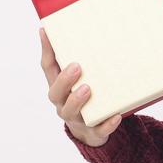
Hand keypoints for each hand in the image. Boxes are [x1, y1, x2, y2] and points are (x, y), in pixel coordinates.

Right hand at [41, 26, 123, 146]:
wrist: (93, 131)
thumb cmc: (86, 98)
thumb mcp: (80, 79)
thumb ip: (75, 58)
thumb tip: (70, 29)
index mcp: (59, 87)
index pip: (48, 68)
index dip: (46, 50)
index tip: (47, 31)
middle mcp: (64, 103)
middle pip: (56, 93)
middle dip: (64, 80)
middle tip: (76, 67)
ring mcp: (77, 119)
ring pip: (71, 112)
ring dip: (77, 100)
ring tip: (87, 89)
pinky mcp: (93, 133)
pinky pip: (99, 131)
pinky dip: (106, 124)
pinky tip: (116, 116)